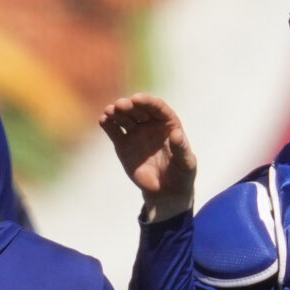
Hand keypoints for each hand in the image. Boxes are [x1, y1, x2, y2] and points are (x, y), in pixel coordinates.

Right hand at [98, 93, 196, 221]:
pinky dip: (108, 124)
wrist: (165, 190)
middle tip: (120, 105)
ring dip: (116, 112)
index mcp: (168, 123)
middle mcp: (150, 124)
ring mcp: (136, 133)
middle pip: (139, 110)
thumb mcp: (186, 162)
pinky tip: (103, 120)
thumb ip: (181, 148)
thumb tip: (176, 133)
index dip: (148, 102)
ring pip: (125, 118)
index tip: (137, 99)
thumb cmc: (181, 173)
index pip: (157, 108)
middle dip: (129, 106)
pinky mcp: (123, 144)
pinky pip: (114, 131)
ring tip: (109, 111)